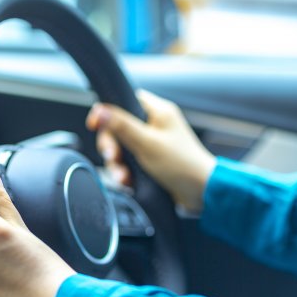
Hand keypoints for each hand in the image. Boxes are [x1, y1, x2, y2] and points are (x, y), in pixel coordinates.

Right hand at [86, 90, 215, 211]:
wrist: (202, 194)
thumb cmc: (183, 165)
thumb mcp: (147, 143)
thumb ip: (122, 126)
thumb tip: (100, 110)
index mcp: (157, 112)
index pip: (124, 102)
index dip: (107, 113)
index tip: (95, 125)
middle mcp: (154, 126)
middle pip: (118, 129)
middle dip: (112, 146)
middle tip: (112, 156)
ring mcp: (152, 145)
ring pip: (121, 149)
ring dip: (117, 164)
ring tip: (123, 176)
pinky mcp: (150, 162)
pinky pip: (128, 164)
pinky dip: (125, 173)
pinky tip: (128, 182)